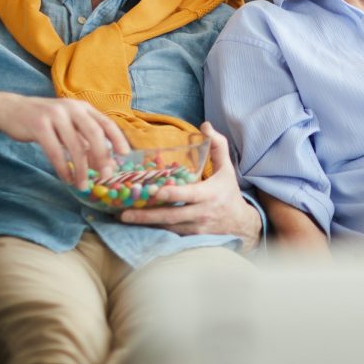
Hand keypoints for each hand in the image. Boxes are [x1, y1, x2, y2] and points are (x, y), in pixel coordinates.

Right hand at [0, 89, 130, 187]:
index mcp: (83, 107)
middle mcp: (72, 108)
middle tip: (106, 175)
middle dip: (102, 156)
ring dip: (81, 169)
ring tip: (83, 185)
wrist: (11, 109)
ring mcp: (55, 115)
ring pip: (75, 145)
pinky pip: (55, 151)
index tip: (125, 155)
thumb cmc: (45, 120)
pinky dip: (63, 167)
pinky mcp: (39, 125)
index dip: (117, 139)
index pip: (106, 123)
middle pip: (94, 133)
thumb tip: (105, 162)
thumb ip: (85, 139)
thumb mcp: (68, 124)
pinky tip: (66, 178)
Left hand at [119, 122, 262, 251]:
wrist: (239, 224)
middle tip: (124, 212)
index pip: (189, 195)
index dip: (173, 194)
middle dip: (147, 215)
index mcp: (209, 194)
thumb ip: (218, 146)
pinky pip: (169, 234)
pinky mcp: (190, 238)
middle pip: (171, 216)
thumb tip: (205, 126)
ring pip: (167, 227)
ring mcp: (194, 228)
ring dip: (145, 224)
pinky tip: (137, 225)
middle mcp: (201, 213)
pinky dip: (153, 230)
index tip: (157, 191)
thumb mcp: (227, 169)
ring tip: (123, 218)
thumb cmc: (229, 192)